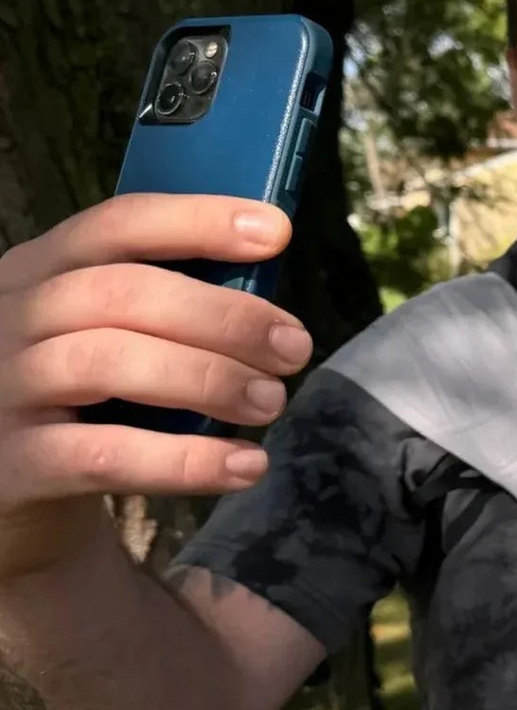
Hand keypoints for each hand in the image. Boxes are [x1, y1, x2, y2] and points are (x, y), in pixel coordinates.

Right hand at [0, 193, 310, 545]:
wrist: (16, 488)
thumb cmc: (83, 401)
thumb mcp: (109, 338)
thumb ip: (168, 312)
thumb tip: (269, 311)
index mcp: (40, 270)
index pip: (118, 225)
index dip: (198, 221)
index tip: (275, 231)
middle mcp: (11, 317)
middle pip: (122, 293)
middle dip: (224, 317)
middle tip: (294, 349)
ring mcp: (6, 389)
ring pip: (110, 363)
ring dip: (208, 378)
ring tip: (272, 402)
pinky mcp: (15, 464)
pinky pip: (107, 456)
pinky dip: (186, 461)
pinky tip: (246, 465)